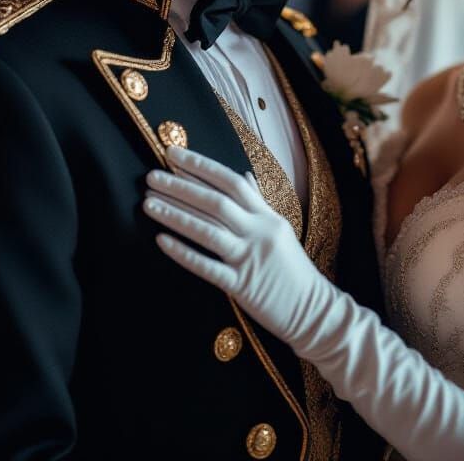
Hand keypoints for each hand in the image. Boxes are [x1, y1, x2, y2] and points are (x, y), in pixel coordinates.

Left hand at [143, 146, 334, 344]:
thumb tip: (244, 177)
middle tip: (151, 176)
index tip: (174, 153)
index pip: (231, 181)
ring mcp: (250, 258)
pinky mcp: (242, 285)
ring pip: (208, 230)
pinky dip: (184, 252)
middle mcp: (259, 232)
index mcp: (267, 216)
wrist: (314, 310)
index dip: (201, 165)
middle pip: (215, 202)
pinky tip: (162, 240)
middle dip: (181, 186)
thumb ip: (260, 203)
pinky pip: (208, 266)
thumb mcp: (281, 229)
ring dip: (175, 215)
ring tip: (148, 203)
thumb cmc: (294, 270)